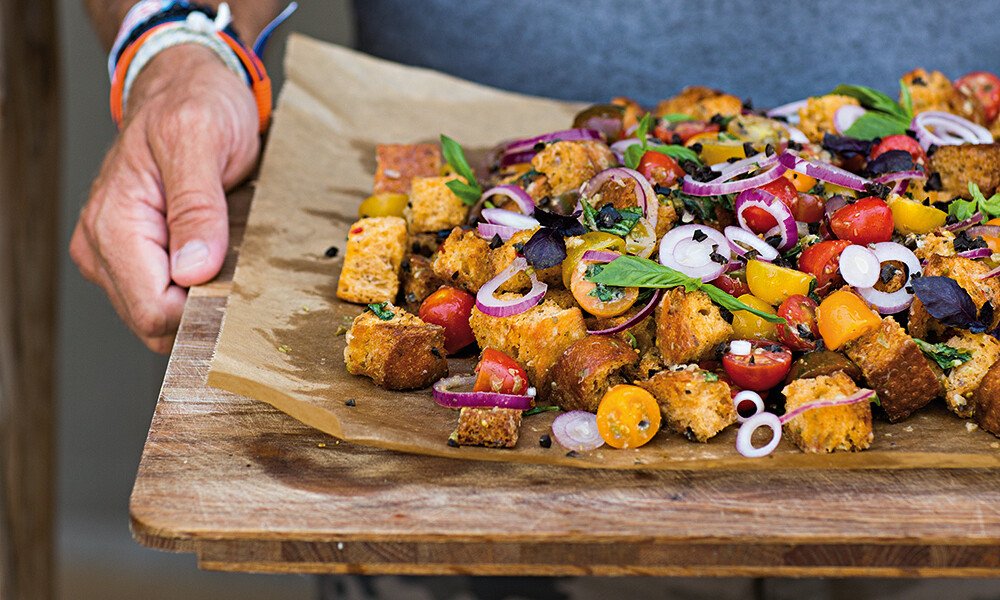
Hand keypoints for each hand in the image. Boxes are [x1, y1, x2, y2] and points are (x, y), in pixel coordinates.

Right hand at [71, 44, 259, 352]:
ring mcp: (116, 255)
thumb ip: (197, 206)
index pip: (154, 311)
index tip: (241, 284)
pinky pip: (169, 297)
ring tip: (231, 255)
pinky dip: (200, 288)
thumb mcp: (203, 140)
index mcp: (114, 224)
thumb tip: (192, 270)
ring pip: (163, 317)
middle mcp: (103, 246)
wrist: (185, 84)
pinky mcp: (136, 256)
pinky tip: (220, 259)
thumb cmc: (194, 103)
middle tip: (243, 268)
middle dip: (204, 308)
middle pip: (157, 323)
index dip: (202, 310)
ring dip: (203, 298)